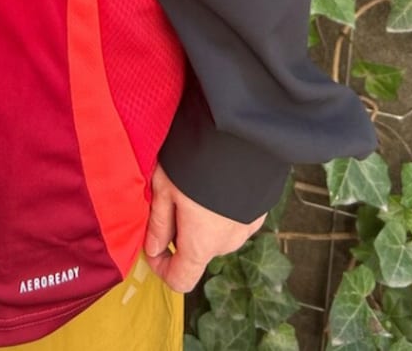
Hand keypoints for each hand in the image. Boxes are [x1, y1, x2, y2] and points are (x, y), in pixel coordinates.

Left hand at [144, 162, 265, 291]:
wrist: (240, 132)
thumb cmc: (196, 159)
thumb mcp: (165, 187)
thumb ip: (158, 223)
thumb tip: (153, 248)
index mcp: (202, 244)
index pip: (181, 279)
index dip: (161, 268)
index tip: (153, 246)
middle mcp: (227, 243)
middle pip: (198, 251)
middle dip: (181, 232)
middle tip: (170, 196)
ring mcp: (247, 227)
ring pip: (216, 234)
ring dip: (202, 219)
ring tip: (193, 183)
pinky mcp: (259, 210)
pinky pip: (233, 219)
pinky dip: (221, 208)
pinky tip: (214, 180)